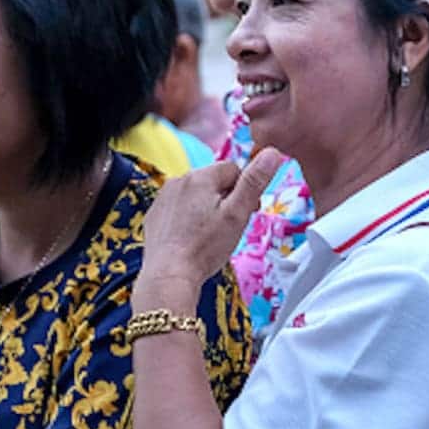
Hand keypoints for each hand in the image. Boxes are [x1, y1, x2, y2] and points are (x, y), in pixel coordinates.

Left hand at [138, 149, 283, 294]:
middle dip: (226, 199)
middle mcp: (179, 181)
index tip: (247, 212)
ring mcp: (164, 198)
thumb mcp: (237, 214)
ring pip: (196, 195)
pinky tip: (192, 238)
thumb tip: (272, 153)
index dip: (246, 191)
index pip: (234, 169)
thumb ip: (254, 181)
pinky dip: (188, 219)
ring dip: (207, 208)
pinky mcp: (156, 214)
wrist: (169, 275)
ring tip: (210, 235)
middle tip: (229, 227)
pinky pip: (179, 209)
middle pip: (214, 182)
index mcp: (201, 177)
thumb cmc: (204, 248)